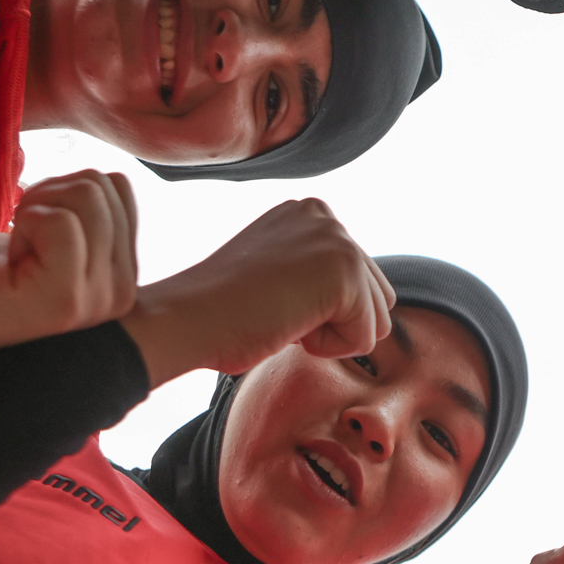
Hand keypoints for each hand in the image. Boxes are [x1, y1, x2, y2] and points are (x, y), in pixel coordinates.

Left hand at [0, 170, 138, 358]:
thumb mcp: (58, 240)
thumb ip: (96, 222)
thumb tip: (113, 182)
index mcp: (123, 276)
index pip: (121, 188)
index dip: (64, 194)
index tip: (38, 235)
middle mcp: (121, 294)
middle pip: (106, 186)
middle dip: (51, 196)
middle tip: (22, 240)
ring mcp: (96, 301)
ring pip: (88, 196)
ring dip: (36, 208)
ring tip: (16, 249)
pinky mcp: (63, 300)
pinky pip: (60, 221)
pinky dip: (26, 222)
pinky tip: (10, 258)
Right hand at [115, 198, 393, 386]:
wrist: (186, 320)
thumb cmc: (218, 312)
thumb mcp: (274, 277)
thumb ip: (312, 275)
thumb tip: (354, 302)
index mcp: (309, 214)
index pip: (357, 284)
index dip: (316, 312)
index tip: (268, 299)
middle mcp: (326, 217)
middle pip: (377, 299)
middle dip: (332, 323)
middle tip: (276, 311)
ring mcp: (338, 240)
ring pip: (375, 320)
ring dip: (329, 336)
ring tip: (280, 315)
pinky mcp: (344, 272)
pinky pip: (364, 340)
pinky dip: (327, 349)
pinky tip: (286, 324)